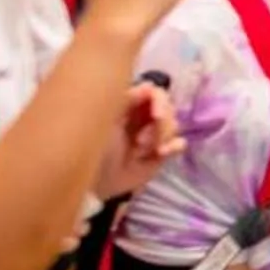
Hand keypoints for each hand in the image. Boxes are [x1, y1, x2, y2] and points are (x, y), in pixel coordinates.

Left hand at [92, 81, 181, 198]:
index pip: (156, 94)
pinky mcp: (160, 154)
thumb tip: (150, 86)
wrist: (89, 184)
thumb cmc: (90, 148)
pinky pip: (179, 143)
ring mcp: (153, 136)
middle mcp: (143, 117)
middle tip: (140, 141)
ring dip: (162, 137)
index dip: (160, 102)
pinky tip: (162, 153)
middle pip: (169, 109)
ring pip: (174, 125)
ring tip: (141, 152)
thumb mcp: (105, 120)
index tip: (156, 116)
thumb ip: (127, 100)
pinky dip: (175, 146)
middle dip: (161, 125)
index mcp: (129, 106)